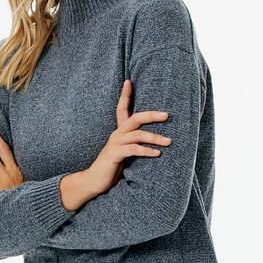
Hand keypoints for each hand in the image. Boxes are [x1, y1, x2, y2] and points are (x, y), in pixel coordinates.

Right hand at [85, 80, 171, 196]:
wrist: (94, 181)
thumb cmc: (111, 168)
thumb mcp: (124, 153)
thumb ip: (134, 145)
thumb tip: (152, 143)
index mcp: (119, 132)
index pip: (121, 109)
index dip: (124, 95)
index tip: (128, 82)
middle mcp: (117, 135)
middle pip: (135, 118)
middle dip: (151, 115)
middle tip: (166, 115)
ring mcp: (115, 144)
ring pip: (137, 135)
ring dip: (155, 137)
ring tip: (168, 141)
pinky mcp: (115, 155)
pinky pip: (133, 150)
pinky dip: (146, 151)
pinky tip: (157, 154)